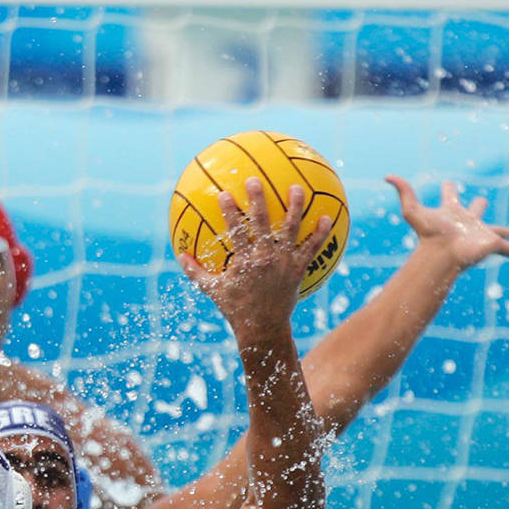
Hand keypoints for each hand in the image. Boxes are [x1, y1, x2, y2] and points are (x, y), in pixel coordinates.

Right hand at [180, 177, 332, 341]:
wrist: (263, 328)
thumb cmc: (236, 308)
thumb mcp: (212, 290)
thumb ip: (196, 271)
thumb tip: (180, 255)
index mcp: (243, 262)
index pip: (234, 231)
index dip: (229, 212)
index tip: (224, 194)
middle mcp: (264, 259)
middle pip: (261, 224)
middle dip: (258, 200)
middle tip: (255, 180)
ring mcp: (283, 263)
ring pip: (290, 230)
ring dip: (295, 207)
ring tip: (297, 188)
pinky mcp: (298, 269)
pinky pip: (312, 249)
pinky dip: (320, 233)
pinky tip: (328, 217)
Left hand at [387, 176, 508, 271]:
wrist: (441, 255)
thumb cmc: (428, 234)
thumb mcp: (412, 210)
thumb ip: (402, 191)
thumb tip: (386, 175)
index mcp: (452, 212)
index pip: (451, 196)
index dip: (449, 189)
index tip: (448, 184)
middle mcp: (468, 222)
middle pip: (476, 211)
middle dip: (479, 207)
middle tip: (483, 202)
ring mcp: (482, 235)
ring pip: (497, 231)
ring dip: (505, 232)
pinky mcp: (494, 246)